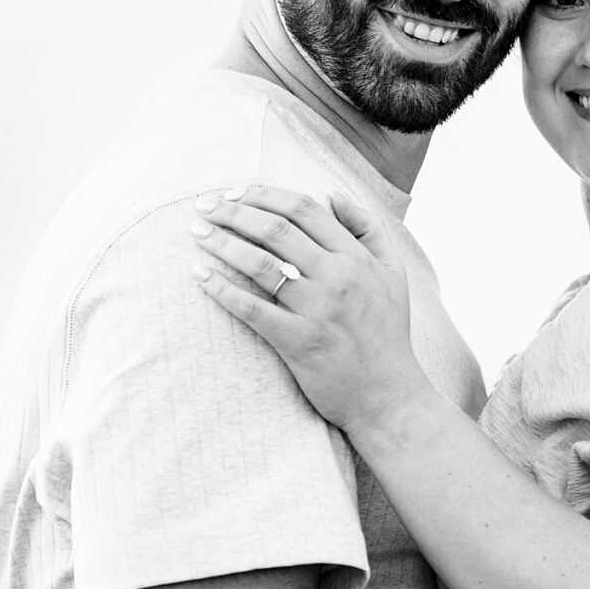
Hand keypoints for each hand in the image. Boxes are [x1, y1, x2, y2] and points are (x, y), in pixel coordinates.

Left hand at [190, 183, 426, 432]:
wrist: (388, 396)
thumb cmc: (387, 332)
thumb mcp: (392, 272)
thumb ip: (367, 228)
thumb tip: (333, 194)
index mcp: (356, 257)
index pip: (304, 209)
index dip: (264, 194)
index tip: (234, 192)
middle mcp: (338, 277)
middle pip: (276, 229)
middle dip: (233, 211)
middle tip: (203, 205)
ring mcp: (317, 310)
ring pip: (260, 264)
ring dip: (222, 242)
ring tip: (197, 231)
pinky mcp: (298, 342)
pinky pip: (252, 309)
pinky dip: (222, 289)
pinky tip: (199, 275)